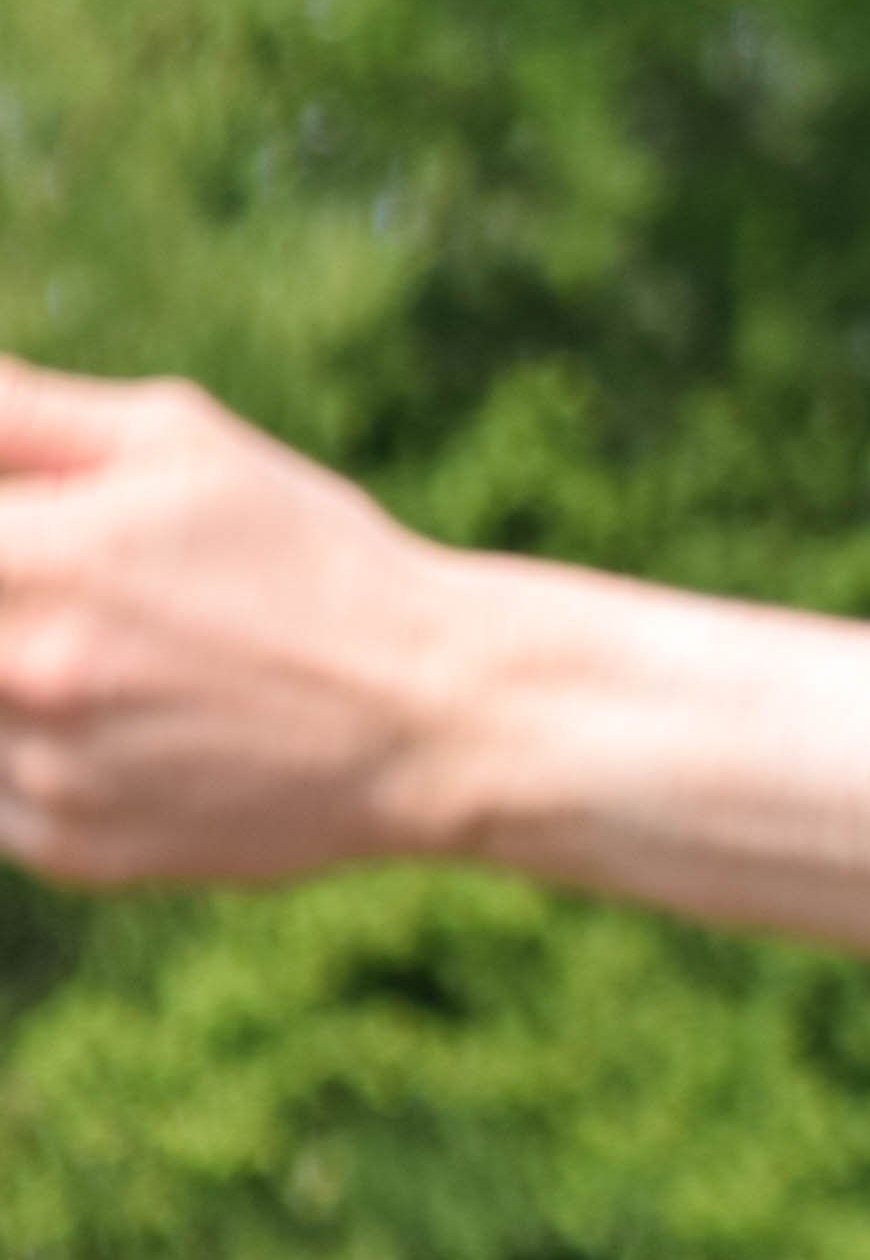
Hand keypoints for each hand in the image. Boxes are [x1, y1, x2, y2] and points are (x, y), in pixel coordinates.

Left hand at [0, 363, 473, 885]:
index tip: (16, 547)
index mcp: (36, 557)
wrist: (437, 713)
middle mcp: (19, 672)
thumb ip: (20, 413)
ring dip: (6, 676)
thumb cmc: (309, 559)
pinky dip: (23, 751)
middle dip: (7, 604)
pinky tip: (115, 720)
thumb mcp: (180, 446)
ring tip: (106, 655)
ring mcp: (40, 771)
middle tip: (68, 599)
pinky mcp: (67, 846)